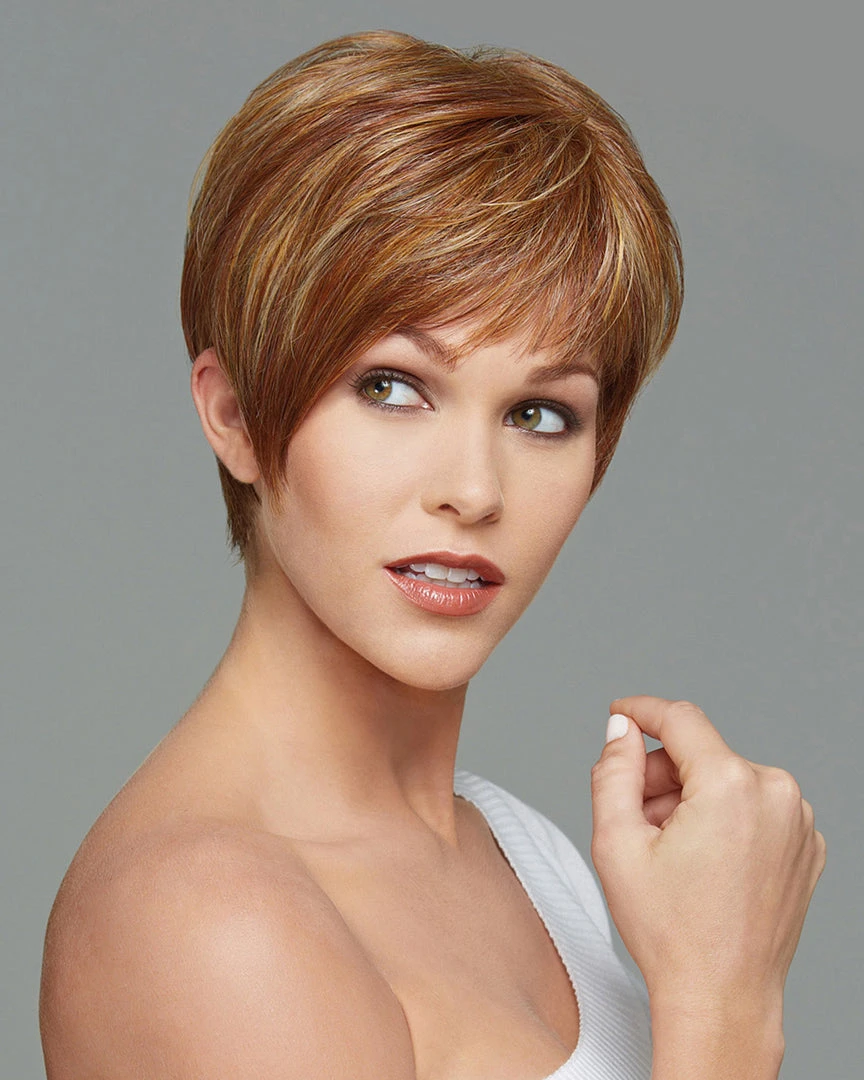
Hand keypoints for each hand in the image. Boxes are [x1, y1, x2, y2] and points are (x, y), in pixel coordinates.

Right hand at [590, 696, 825, 1014]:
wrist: (722, 998)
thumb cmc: (670, 931)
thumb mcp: (616, 843)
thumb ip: (613, 771)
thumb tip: (622, 730)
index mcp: (732, 786)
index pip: (681, 719)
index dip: (641, 711)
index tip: (619, 714)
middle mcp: (778, 794)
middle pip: (701, 754)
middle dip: (661, 777)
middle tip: (635, 823)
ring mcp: (800, 822)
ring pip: (727, 780)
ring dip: (691, 799)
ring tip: (670, 853)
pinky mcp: (808, 846)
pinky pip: (754, 808)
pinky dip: (724, 820)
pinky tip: (704, 864)